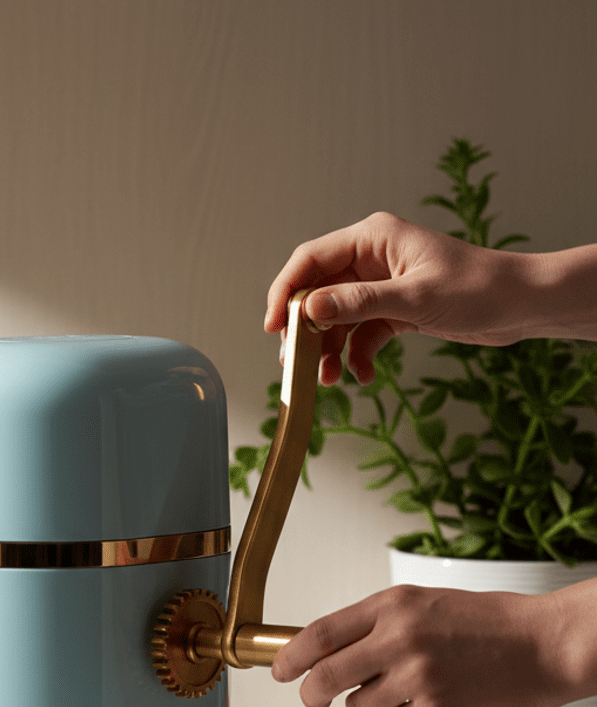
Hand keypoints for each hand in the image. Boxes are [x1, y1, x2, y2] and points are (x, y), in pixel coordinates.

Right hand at [264, 212, 536, 385]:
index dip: (284, 293)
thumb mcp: (414, 298)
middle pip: (316, 294)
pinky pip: (358, 335)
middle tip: (296, 364)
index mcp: (372, 239)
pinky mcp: (392, 310)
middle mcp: (370, 259)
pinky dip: (356, 356)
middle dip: (305, 331)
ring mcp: (380, 286)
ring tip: (328, 379)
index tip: (272, 327)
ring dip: (328, 351)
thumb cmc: (478, 288)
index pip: (310, 261)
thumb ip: (359, 304)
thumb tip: (309, 308)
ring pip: (335, 320)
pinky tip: (362, 376)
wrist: (521, 305)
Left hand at [270, 582, 593, 706]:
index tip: (279, 670)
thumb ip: (374, 623)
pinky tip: (426, 706)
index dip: (290, 657)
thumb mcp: (423, 603)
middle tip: (313, 699)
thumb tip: (326, 648)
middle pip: (325, 677)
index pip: (319, 633)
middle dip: (311, 694)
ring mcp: (416, 676)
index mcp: (392, 605)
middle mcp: (398, 638)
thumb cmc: (489, 623)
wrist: (547, 644)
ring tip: (398, 694)